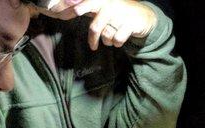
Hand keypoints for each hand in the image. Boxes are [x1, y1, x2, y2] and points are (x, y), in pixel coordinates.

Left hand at [38, 0, 157, 49]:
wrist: (144, 16)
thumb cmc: (119, 12)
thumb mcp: (104, 7)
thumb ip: (87, 7)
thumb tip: (67, 7)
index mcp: (102, 0)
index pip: (86, 4)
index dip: (72, 10)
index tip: (61, 16)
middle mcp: (111, 5)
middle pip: (95, 27)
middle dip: (93, 39)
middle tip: (93, 47)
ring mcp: (121, 15)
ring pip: (107, 35)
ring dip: (108, 41)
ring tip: (111, 39)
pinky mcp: (130, 24)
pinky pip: (117, 39)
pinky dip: (117, 43)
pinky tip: (119, 40)